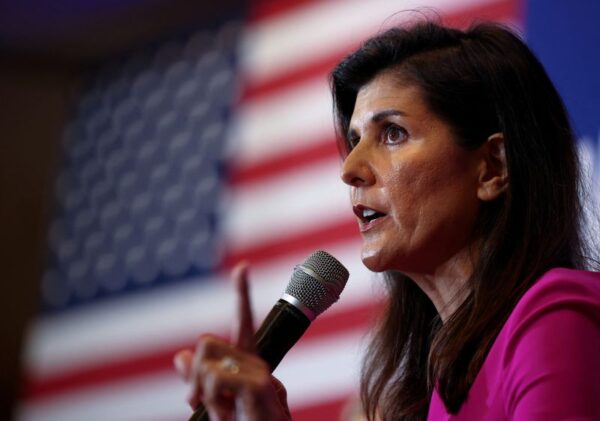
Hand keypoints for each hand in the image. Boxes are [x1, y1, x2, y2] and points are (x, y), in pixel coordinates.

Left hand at [174, 263, 291, 420]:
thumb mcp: (216, 403)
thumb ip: (200, 379)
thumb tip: (180, 356)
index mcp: (247, 363)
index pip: (242, 321)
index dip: (242, 293)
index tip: (242, 268)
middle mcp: (255, 361)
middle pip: (205, 342)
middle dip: (193, 374)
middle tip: (197, 401)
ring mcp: (259, 371)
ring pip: (206, 363)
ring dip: (202, 393)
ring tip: (221, 412)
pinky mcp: (258, 384)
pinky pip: (214, 377)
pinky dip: (212, 400)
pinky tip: (228, 413)